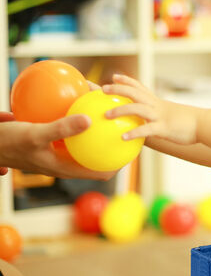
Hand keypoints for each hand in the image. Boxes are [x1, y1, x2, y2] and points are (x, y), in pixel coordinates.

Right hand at [0, 114, 115, 179]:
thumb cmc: (6, 142)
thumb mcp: (34, 134)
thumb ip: (61, 128)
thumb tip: (89, 120)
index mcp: (63, 168)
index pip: (100, 172)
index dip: (118, 165)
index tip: (133, 151)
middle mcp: (62, 161)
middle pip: (94, 157)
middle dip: (109, 147)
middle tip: (125, 131)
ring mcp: (55, 152)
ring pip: (82, 144)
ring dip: (94, 134)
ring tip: (109, 116)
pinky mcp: (47, 140)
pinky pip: (68, 132)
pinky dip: (76, 122)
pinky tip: (82, 103)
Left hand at [102, 74, 200, 144]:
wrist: (205, 124)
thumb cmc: (190, 124)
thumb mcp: (172, 117)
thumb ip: (158, 120)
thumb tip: (146, 129)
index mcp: (158, 102)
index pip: (141, 87)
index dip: (127, 81)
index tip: (114, 76)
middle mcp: (157, 106)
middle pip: (135, 93)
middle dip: (118, 89)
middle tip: (103, 88)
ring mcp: (160, 116)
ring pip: (138, 108)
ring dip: (121, 109)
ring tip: (106, 114)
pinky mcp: (164, 128)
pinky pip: (147, 130)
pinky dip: (134, 132)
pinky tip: (123, 137)